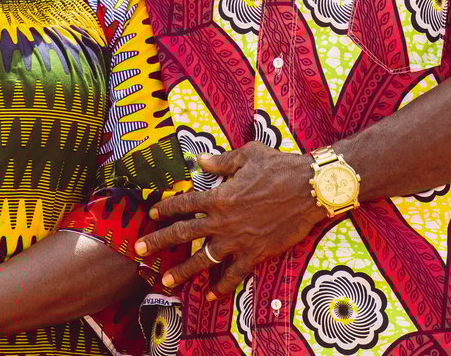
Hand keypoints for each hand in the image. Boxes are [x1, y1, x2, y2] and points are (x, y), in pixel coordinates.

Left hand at [133, 144, 326, 297]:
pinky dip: (222, 286)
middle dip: (159, 242)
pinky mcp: (256, 253)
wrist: (310, 188)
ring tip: (166, 281)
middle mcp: (223, 221)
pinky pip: (234, 274)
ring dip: (183, 271)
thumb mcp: (248, 155)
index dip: (166, 209)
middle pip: (184, 234)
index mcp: (219, 196)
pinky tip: (210, 295)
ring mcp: (238, 240)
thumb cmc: (280, 167)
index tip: (152, 214)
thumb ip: (220, 162)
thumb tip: (199, 161)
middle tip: (140, 250)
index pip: (184, 204)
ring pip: (204, 259)